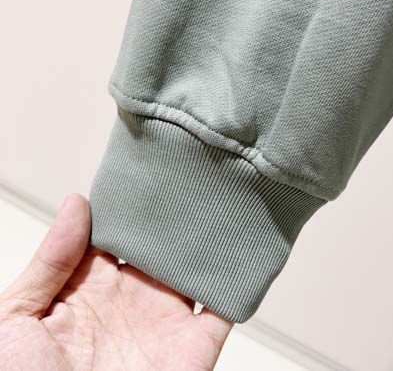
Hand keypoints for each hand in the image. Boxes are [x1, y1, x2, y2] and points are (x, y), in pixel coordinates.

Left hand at [0, 194, 232, 370]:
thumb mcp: (17, 317)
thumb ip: (50, 261)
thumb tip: (77, 203)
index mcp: (91, 286)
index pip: (119, 233)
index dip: (132, 204)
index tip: (148, 174)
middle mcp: (133, 298)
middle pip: (161, 245)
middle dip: (174, 215)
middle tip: (190, 177)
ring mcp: (166, 321)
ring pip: (195, 269)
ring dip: (208, 240)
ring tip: (220, 200)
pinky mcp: (195, 346)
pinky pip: (224, 307)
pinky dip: (237, 280)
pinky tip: (242, 246)